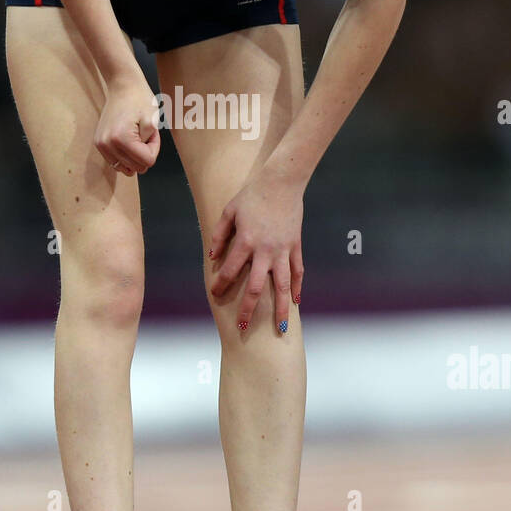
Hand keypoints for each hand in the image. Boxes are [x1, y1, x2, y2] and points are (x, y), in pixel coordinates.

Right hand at [95, 77, 160, 175]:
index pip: (147, 161)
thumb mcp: (153, 121)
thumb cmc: (139, 99)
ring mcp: (101, 145)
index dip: (154, 147)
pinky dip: (126, 156)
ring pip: (126, 168)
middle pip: (137, 167)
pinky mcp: (99, 144)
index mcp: (122, 139)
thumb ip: (149, 146)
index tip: (151, 132)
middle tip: (144, 132)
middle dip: (145, 151)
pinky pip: (116, 162)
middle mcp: (108, 144)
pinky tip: (128, 140)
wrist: (122, 85)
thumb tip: (140, 163)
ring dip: (135, 155)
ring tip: (136, 136)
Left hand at [208, 171, 303, 331]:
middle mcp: (265, 250)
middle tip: (243, 326)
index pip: (230, 270)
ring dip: (280, 308)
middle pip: (256, 287)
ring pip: (283, 286)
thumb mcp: (229, 211)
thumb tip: (212, 256)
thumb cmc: (252, 194)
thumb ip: (219, 234)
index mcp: (246, 241)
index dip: (220, 284)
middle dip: (249, 308)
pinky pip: (298, 271)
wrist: (282, 182)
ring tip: (280, 328)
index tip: (214, 294)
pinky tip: (296, 303)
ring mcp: (283, 250)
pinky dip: (298, 288)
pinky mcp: (296, 246)